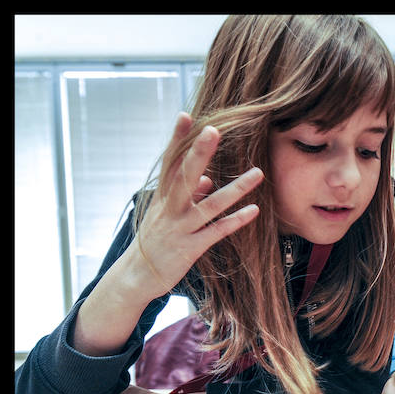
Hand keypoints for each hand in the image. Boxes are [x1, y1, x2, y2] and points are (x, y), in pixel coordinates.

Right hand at [124, 112, 261, 302]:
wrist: (136, 277)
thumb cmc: (154, 241)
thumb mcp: (166, 215)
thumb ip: (187, 196)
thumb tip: (207, 180)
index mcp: (162, 197)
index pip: (169, 162)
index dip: (177, 139)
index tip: (186, 116)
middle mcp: (169, 209)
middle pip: (185, 176)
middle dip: (199, 153)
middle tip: (214, 130)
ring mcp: (180, 228)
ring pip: (210, 205)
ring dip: (235, 189)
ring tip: (258, 172)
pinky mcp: (190, 248)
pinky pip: (216, 231)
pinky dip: (235, 221)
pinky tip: (254, 210)